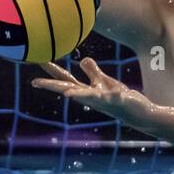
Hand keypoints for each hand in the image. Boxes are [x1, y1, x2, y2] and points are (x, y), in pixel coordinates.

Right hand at [31, 57, 152, 125]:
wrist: (137, 113)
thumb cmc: (119, 98)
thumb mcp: (104, 82)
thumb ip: (93, 72)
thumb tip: (82, 60)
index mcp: (86, 91)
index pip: (65, 80)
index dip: (51, 72)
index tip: (37, 61)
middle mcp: (91, 97)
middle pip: (69, 89)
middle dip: (53, 86)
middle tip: (35, 82)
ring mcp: (104, 100)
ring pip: (89, 97)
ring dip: (78, 95)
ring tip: (66, 94)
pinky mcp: (119, 100)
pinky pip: (114, 97)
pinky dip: (111, 95)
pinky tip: (113, 92)